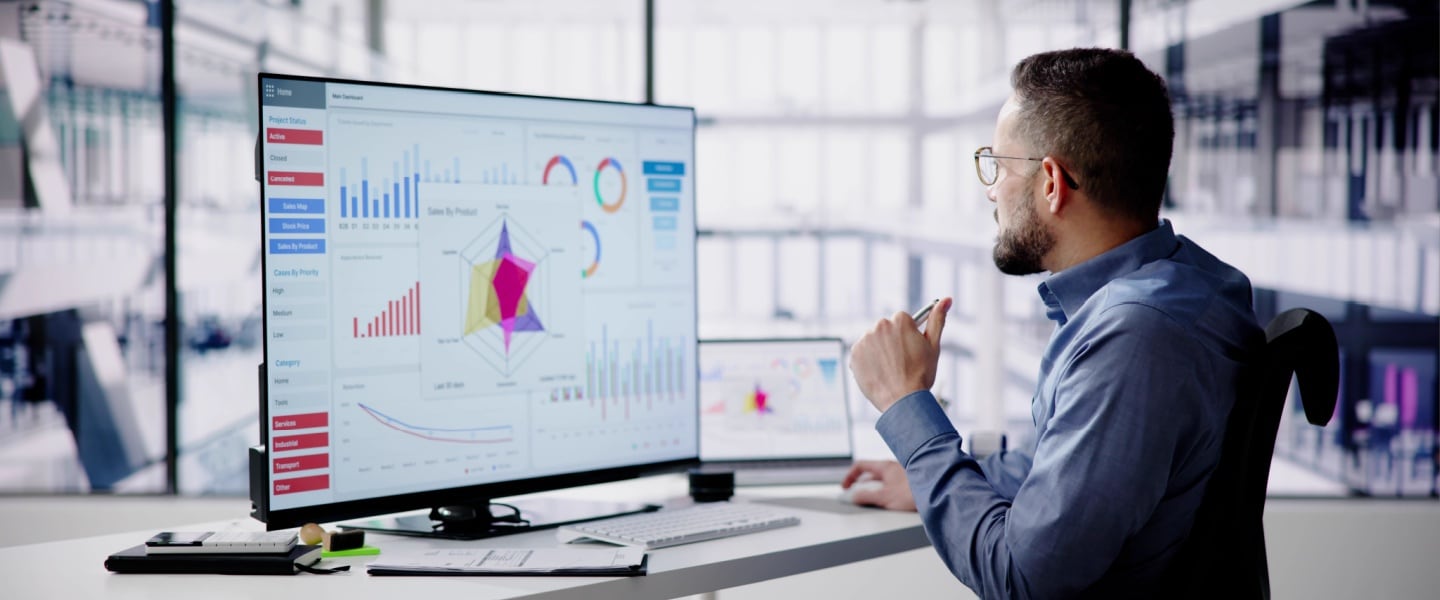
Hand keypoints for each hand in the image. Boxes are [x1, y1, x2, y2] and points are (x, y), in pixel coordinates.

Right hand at [841, 460, 915, 511]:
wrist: (939, 491)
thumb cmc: (915, 491)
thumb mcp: (885, 497)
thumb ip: (866, 497)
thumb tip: (854, 497)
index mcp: (885, 466)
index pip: (860, 465)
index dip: (849, 476)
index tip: (845, 487)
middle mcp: (894, 467)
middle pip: (871, 473)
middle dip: (862, 485)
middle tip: (857, 496)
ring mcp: (903, 474)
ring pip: (883, 480)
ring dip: (875, 489)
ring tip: (873, 502)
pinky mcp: (912, 482)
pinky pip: (894, 485)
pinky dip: (886, 492)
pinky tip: (891, 503)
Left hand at [850, 297, 950, 411]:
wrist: (903, 401)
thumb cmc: (921, 374)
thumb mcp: (933, 346)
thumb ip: (937, 320)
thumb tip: (946, 299)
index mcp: (899, 320)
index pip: (901, 320)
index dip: (907, 337)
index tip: (909, 350)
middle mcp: (879, 326)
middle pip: (885, 329)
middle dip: (891, 342)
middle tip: (900, 361)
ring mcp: (865, 340)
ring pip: (873, 341)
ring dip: (879, 351)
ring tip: (889, 369)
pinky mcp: (854, 354)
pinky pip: (861, 353)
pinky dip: (868, 361)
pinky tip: (878, 372)